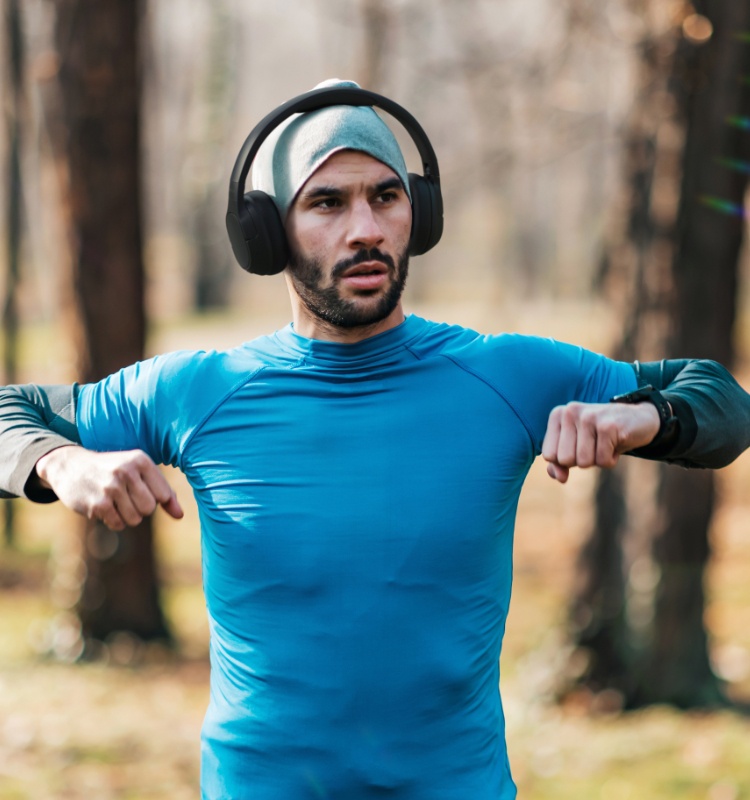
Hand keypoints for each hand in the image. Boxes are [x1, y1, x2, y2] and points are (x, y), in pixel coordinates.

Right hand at [35, 445, 183, 529]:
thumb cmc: (113, 470)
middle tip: (126, 498)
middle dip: (140, 509)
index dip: (155, 499)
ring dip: (126, 516)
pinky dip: (114, 521)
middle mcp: (127, 471)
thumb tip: (180, 516)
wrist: (70, 466)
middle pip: (150, 508)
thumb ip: (164, 492)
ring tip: (115, 502)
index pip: (164, 494)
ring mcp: (111, 487)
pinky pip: (118, 524)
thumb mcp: (139, 472)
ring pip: (135, 519)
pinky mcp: (98, 503)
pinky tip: (104, 507)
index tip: (140, 491)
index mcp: (141, 460)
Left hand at [542, 401, 659, 483]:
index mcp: (558, 415)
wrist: (640, 418)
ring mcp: (589, 417)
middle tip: (595, 445)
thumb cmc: (602, 435)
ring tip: (606, 443)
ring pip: (583, 462)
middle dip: (582, 460)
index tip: (580, 446)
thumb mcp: (577, 446)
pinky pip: (602, 461)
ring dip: (598, 460)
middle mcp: (570, 412)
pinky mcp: (608, 426)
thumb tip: (558, 477)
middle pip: (565, 460)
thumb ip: (559, 463)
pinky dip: (611, 459)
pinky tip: (617, 442)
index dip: (566, 460)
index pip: (549, 455)